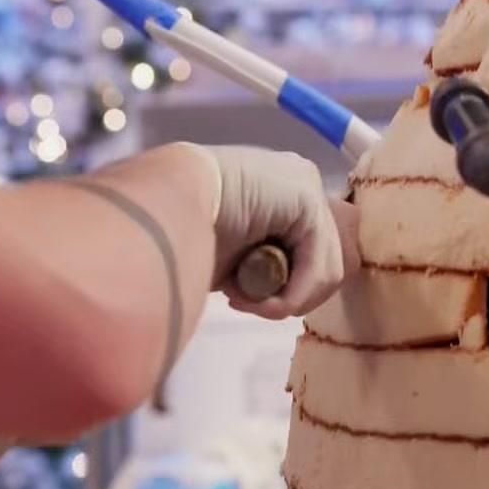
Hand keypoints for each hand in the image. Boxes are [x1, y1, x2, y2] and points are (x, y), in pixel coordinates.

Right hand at [187, 144, 347, 319]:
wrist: (162, 205)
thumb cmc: (178, 234)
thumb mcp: (229, 256)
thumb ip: (259, 267)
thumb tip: (277, 296)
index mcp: (279, 194)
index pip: (312, 252)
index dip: (288, 288)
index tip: (244, 300)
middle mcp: (298, 184)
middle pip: (325, 261)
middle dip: (288, 296)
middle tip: (245, 304)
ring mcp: (306, 185)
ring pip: (327, 268)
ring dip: (285, 300)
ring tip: (245, 302)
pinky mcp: (307, 198)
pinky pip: (319, 265)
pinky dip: (291, 295)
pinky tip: (255, 300)